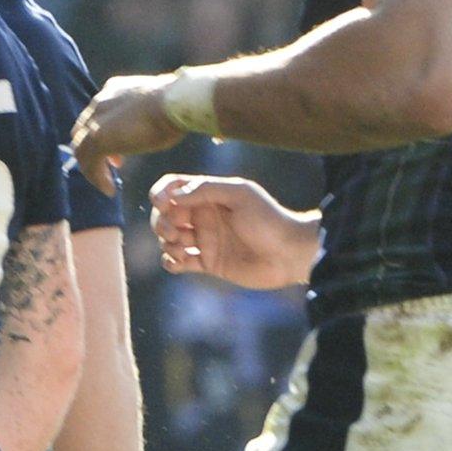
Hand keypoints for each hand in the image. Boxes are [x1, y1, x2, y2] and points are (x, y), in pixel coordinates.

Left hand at [70, 74, 184, 195]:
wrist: (178, 102)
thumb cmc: (178, 105)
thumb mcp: (156, 108)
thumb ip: (145, 116)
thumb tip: (154, 124)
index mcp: (113, 91)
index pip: (97, 116)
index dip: (103, 135)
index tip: (119, 152)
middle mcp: (100, 103)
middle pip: (82, 132)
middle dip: (93, 151)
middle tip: (112, 166)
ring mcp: (96, 121)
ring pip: (82, 150)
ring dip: (93, 169)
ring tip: (108, 185)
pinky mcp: (98, 138)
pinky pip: (90, 164)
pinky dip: (97, 178)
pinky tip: (110, 190)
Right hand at [149, 174, 318, 289]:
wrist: (290, 255)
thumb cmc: (269, 220)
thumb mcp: (240, 194)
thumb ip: (206, 189)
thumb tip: (173, 196)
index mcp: (209, 196)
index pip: (173, 187)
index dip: (161, 193)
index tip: (163, 203)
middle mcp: (203, 217)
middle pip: (165, 215)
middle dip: (162, 223)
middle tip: (177, 232)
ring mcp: (204, 240)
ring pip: (168, 239)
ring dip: (168, 244)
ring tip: (185, 249)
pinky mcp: (207, 262)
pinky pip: (176, 262)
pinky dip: (171, 262)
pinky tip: (183, 261)